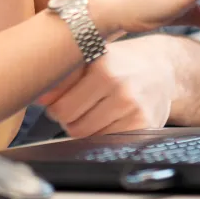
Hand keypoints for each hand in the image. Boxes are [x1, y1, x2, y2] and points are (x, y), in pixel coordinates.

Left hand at [38, 37, 171, 136]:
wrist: (163, 69)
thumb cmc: (120, 62)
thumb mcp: (93, 55)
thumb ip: (64, 74)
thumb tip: (36, 95)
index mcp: (101, 63)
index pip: (58, 103)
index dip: (54, 104)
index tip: (59, 98)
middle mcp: (118, 84)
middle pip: (70, 123)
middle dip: (68, 117)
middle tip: (78, 106)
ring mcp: (132, 107)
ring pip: (86, 136)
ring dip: (84, 127)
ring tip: (96, 110)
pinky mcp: (142, 126)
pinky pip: (106, 142)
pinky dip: (102, 135)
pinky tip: (111, 119)